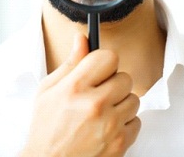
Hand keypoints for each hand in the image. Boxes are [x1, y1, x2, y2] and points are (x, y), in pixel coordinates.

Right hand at [20, 33, 140, 155]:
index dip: (104, 63)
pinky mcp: (120, 143)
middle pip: (125, 77)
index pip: (109, 57)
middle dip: (113, 84)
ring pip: (134, 99)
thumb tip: (82, 39)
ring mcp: (110, 125)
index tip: (99, 70)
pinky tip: (106, 128)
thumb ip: (70, 63)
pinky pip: (136, 121)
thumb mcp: (48, 90)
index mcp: (75, 87)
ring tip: (101, 113)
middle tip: (98, 95)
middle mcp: (94, 104)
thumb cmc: (47, 128)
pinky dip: (125, 124)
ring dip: (121, 104)